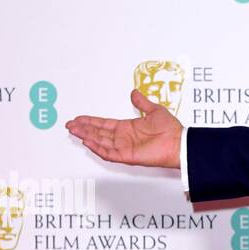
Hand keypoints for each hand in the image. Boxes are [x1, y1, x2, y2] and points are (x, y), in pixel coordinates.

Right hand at [65, 89, 182, 169]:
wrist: (178, 142)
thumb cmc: (171, 129)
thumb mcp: (154, 110)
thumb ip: (142, 103)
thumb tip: (134, 93)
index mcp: (128, 128)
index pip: (104, 124)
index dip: (91, 121)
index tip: (78, 118)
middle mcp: (124, 138)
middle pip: (98, 133)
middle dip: (83, 129)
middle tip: (69, 125)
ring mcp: (125, 148)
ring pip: (100, 142)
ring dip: (86, 136)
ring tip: (74, 131)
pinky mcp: (127, 156)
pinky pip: (109, 153)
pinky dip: (97, 148)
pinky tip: (88, 141)